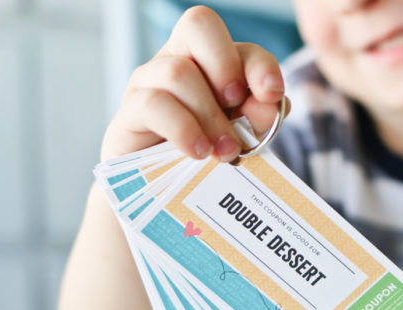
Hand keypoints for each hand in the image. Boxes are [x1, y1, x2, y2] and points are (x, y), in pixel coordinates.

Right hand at [101, 6, 288, 161]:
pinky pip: (154, 104)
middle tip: (235, 105)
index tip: (272, 94)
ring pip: (178, 71)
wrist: (162, 192)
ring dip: (209, 114)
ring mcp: (149, 82)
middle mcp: (178, 60)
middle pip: (199, 25)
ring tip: (225, 151)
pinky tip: (198, 152)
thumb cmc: (205, 157)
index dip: (260, 65)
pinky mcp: (129, 112)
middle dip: (225, 66)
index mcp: (211, 63)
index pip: (238, 44)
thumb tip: (272, 106)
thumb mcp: (240, 137)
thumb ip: (258, 119)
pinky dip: (183, 129)